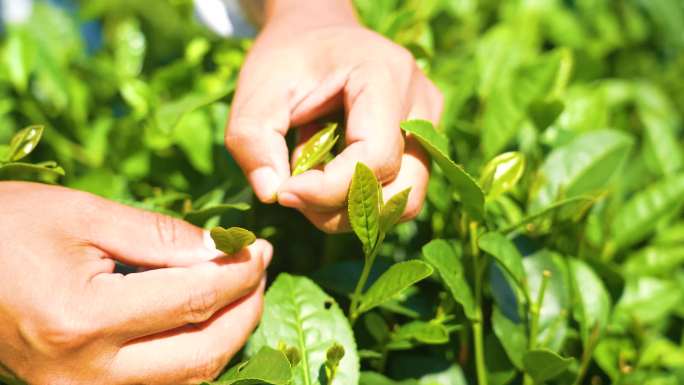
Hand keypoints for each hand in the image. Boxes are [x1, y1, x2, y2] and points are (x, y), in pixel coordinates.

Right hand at [0, 182, 271, 384]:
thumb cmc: (6, 228)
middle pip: (202, 352)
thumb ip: (161, 236)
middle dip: (246, 310)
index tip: (261, 249)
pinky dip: (194, 358)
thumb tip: (224, 251)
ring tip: (241, 295)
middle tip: (259, 271)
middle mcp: (84, 374)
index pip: (193, 300)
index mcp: (83, 320)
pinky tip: (205, 324)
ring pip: (188, 379)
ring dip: (227, 338)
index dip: (240, 274)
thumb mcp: (84, 216)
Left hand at [225, 0, 442, 232]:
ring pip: (404, 199)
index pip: (375, 157)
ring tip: (310, 180)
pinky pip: (398, 190)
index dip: (328, 189)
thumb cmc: (287, 58)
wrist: (316, 34)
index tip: (283, 192)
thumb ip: (253, 142)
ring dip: (350, 208)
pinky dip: (357, 198)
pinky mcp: (422, 142)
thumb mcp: (256, 92)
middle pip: (401, 190)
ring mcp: (428, 124)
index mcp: (385, 75)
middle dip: (341, 208)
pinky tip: (327, 172)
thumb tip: (272, 195)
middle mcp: (420, 102)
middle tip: (294, 192)